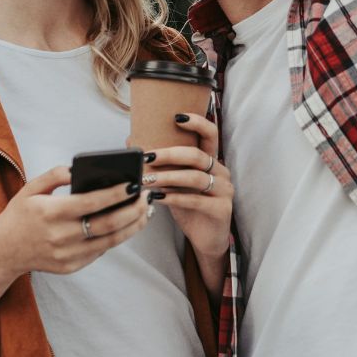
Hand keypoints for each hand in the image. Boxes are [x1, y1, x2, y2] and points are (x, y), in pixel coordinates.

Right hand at [0, 166, 151, 276]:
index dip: (116, 193)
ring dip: (132, 226)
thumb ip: (54, 175)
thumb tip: (78, 169)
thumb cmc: (20, 215)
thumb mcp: (30, 188)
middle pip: (108, 224)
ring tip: (144, 211)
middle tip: (145, 197)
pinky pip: (100, 251)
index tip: (134, 184)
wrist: (3, 251)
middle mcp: (61, 236)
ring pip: (110, 241)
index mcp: (51, 212)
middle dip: (132, 209)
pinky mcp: (71, 266)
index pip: (91, 202)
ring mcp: (67, 254)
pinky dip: (117, 237)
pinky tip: (128, 225)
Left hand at [142, 113, 233, 259]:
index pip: (210, 134)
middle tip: (147, 157)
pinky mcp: (221, 210)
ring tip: (146, 181)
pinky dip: (173, 198)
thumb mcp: (176, 184)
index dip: (196, 122)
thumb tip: (132, 140)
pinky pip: (195, 200)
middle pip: (197, 155)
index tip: (176, 116)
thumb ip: (162, 166)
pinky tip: (157, 198)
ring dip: (167, 178)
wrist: (207, 240)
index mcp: (212, 161)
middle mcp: (222, 172)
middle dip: (169, 154)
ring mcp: (224, 191)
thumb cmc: (190, 207)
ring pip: (194, 178)